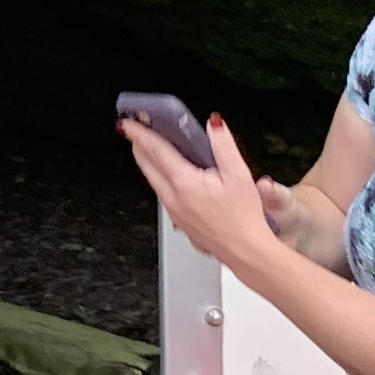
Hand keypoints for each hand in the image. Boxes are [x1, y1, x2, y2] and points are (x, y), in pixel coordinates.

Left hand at [119, 113, 288, 282]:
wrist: (245, 251)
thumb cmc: (243, 218)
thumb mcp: (238, 174)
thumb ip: (223, 145)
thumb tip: (214, 125)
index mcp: (184, 183)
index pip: (155, 151)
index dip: (140, 133)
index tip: (129, 123)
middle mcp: (173, 198)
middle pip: (147, 166)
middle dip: (138, 146)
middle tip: (134, 131)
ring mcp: (173, 213)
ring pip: (153, 182)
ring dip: (147, 163)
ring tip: (148, 149)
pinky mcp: (179, 222)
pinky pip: (162, 195)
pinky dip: (159, 179)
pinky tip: (168, 177)